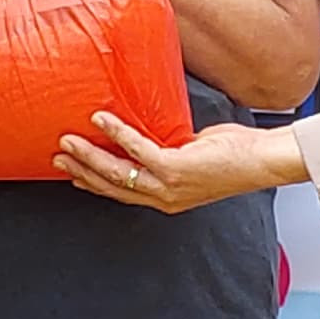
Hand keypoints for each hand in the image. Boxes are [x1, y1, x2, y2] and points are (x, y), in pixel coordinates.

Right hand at [56, 112, 303, 213]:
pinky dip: (117, 134)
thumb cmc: (235, 154)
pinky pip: (137, 150)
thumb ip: (171, 149)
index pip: (122, 193)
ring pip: (117, 173)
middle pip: (112, 186)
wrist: (262, 161)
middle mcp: (164, 198)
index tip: (73, 175)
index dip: (94, 184)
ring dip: (89, 156)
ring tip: (68, 140)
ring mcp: (168, 186)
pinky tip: (102, 120)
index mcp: (168, 197)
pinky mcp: (175, 169)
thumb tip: (155, 130)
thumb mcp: (194, 155)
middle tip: (58, 158)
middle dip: (82, 172)